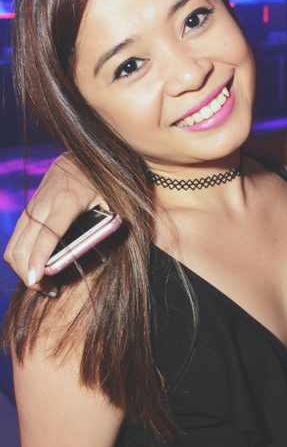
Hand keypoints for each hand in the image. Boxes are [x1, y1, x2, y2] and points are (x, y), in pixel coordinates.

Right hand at [3, 154, 103, 293]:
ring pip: (14, 244)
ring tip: (42, 283)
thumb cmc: (104, 182)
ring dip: (22, 268)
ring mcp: (32, 206)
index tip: (36, 279)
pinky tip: (35, 268)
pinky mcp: (28, 210)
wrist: (82, 156)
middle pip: (24, 244)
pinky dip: (20, 257)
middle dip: (28, 273)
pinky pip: (15, 239)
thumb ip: (106, 226)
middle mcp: (44, 203)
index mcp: (68, 200)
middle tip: (48, 290)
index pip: (47, 234)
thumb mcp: (112, 202)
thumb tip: (99, 256)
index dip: (38, 258)